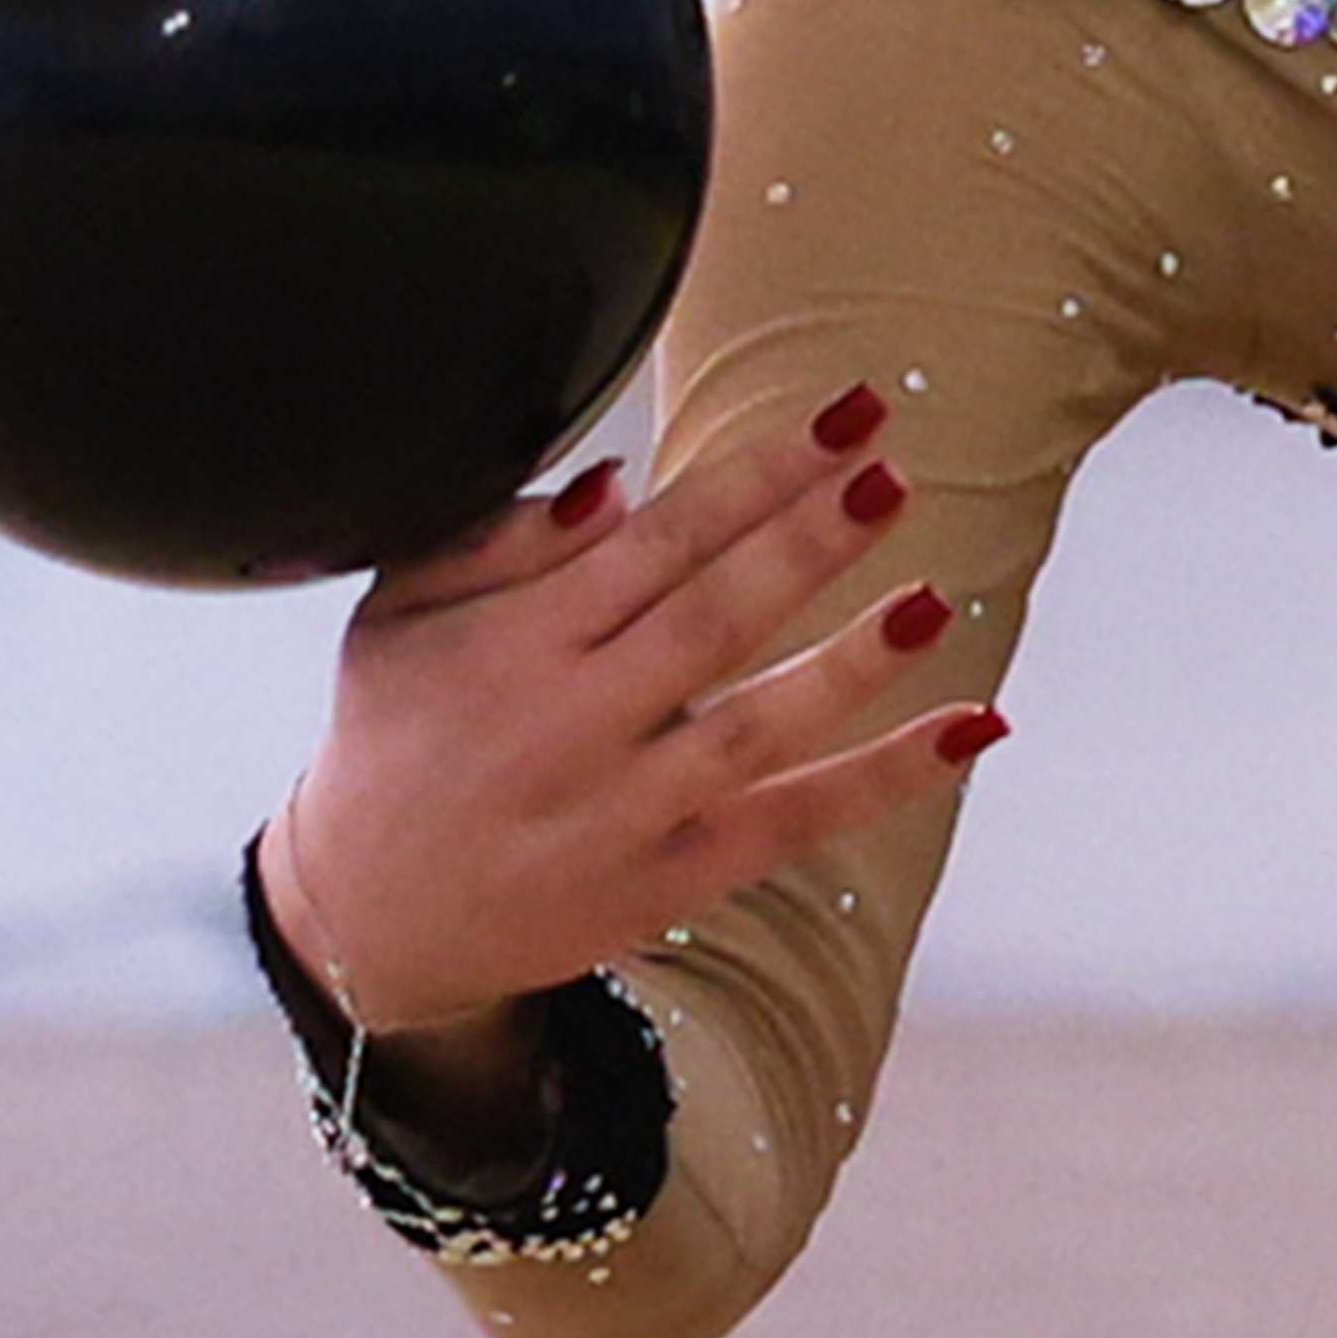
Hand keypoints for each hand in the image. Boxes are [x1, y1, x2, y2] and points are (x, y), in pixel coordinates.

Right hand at [260, 382, 1004, 1042]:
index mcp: (513, 641)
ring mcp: (622, 813)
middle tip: (891, 470)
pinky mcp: (662, 885)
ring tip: (936, 596)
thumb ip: (493, 539)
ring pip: (757, 727)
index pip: (658, 540)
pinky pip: (789, 826)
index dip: (756, 475)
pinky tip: (970, 727)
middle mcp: (571, 724)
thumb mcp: (397, 613)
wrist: (366, 919)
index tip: (841, 418)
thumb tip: (614, 484)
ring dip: (853, 663)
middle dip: (807, 540)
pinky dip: (884, 780)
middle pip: (712, 619)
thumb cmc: (393, 732)